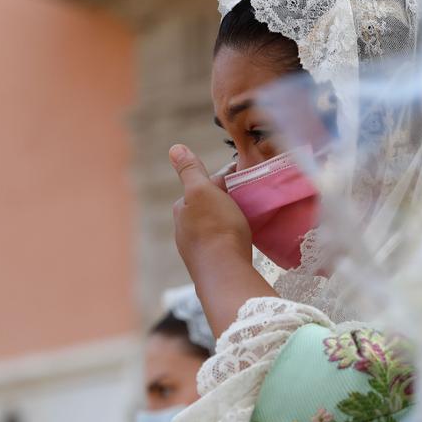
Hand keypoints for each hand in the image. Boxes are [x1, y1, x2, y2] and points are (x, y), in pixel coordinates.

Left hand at [170, 144, 250, 274]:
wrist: (224, 273)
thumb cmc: (216, 227)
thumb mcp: (202, 190)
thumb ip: (190, 170)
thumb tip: (174, 148)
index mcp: (181, 209)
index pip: (202, 187)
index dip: (222, 182)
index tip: (241, 182)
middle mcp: (183, 230)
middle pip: (207, 208)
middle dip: (223, 203)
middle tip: (247, 202)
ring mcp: (195, 250)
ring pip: (213, 228)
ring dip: (227, 222)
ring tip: (246, 223)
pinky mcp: (209, 266)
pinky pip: (220, 246)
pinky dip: (228, 241)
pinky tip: (239, 244)